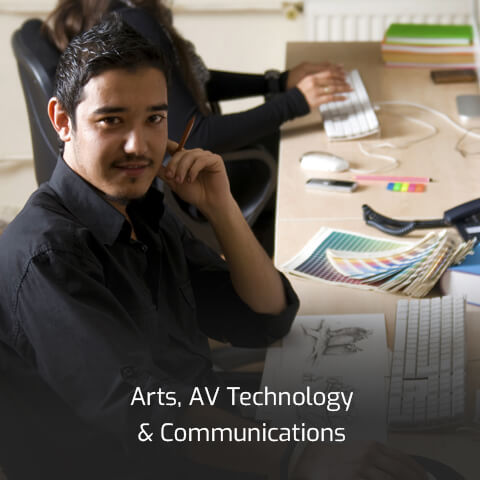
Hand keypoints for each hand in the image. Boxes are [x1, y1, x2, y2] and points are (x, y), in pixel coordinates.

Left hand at [157, 140, 230, 217]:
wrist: (209, 204)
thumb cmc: (194, 194)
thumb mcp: (174, 183)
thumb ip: (164, 173)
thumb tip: (150, 165)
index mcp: (186, 159)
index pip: (175, 147)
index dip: (166, 145)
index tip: (158, 146)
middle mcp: (196, 155)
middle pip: (181, 152)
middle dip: (173, 164)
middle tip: (171, 177)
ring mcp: (206, 157)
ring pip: (190, 155)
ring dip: (183, 168)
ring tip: (181, 181)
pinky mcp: (215, 160)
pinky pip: (201, 160)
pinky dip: (193, 170)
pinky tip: (190, 180)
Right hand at [290, 64, 351, 109]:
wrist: (289, 103)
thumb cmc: (297, 93)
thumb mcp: (305, 80)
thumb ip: (315, 77)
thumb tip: (326, 74)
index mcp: (311, 76)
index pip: (328, 72)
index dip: (338, 73)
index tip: (344, 75)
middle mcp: (314, 83)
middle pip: (332, 80)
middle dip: (343, 81)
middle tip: (349, 83)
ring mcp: (315, 92)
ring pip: (333, 88)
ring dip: (343, 89)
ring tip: (349, 89)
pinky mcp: (316, 100)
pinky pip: (331, 98)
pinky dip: (339, 98)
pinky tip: (344, 98)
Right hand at [291, 441, 427, 479]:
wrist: (312, 459)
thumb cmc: (335, 456)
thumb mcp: (358, 451)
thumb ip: (376, 457)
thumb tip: (395, 468)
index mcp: (372, 446)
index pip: (402, 458)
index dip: (418, 470)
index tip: (428, 478)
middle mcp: (371, 454)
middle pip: (402, 470)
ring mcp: (364, 467)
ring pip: (393, 479)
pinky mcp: (356, 477)